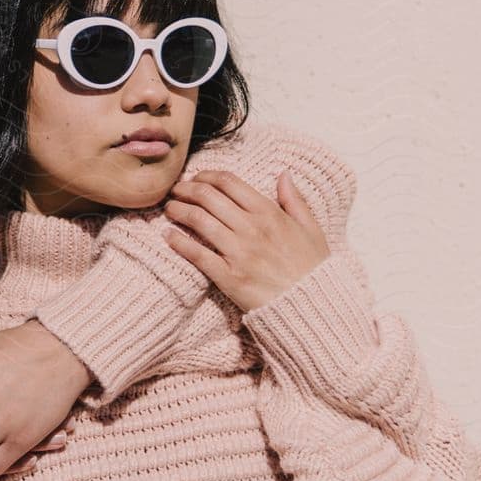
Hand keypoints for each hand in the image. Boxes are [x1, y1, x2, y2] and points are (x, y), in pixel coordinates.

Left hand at [161, 169, 329, 314]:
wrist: (312, 306)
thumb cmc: (312, 268)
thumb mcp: (311, 228)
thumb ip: (295, 199)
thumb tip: (284, 174)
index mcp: (269, 213)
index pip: (229, 182)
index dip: (206, 175)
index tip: (196, 178)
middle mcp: (251, 228)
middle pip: (208, 196)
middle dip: (186, 189)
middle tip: (176, 190)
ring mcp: (238, 252)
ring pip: (198, 220)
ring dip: (178, 210)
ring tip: (170, 209)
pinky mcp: (228, 276)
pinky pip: (197, 254)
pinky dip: (178, 242)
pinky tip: (168, 236)